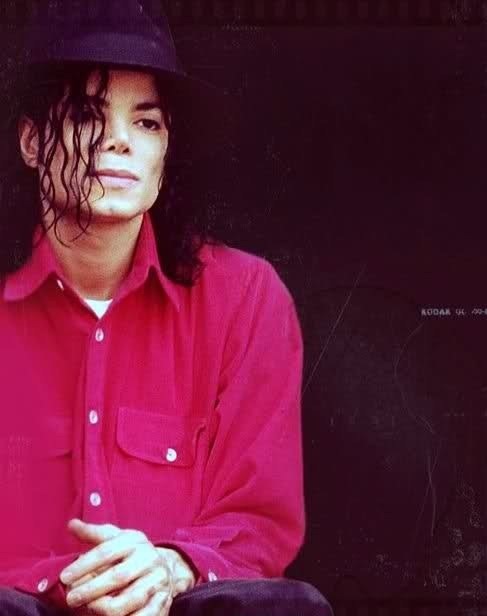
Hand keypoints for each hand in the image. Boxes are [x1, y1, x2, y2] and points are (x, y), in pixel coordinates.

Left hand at [59, 519, 195, 615]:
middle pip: (119, 576)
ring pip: (132, 598)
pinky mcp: (164, 599)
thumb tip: (71, 524)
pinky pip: (146, 614)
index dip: (84, 565)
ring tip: (89, 608)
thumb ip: (93, 534)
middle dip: (92, 589)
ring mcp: (158, 580)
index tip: (65, 577)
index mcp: (135, 541)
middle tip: (71, 598)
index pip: (107, 551)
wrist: (167, 565)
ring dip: (106, 607)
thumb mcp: (116, 538)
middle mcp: (148, 558)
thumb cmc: (132, 553)